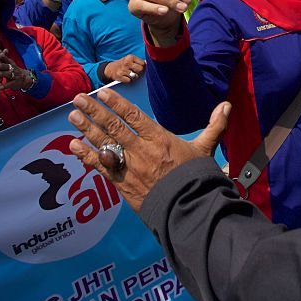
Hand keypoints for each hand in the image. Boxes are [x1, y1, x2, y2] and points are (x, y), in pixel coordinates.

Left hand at [0, 51, 34, 90]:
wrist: (25, 79)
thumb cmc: (13, 70)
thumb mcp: (9, 64)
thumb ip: (2, 58)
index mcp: (11, 64)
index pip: (7, 59)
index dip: (4, 57)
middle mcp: (13, 69)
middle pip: (7, 66)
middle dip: (2, 65)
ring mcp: (15, 76)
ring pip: (9, 74)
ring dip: (3, 74)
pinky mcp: (15, 83)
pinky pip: (10, 84)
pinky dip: (5, 86)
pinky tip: (0, 87)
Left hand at [67, 89, 229, 212]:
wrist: (187, 208)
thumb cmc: (196, 177)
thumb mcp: (205, 149)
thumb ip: (214, 126)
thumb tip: (227, 105)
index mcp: (159, 138)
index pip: (134, 116)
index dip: (117, 103)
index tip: (103, 92)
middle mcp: (141, 150)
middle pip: (113, 126)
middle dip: (94, 111)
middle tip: (78, 98)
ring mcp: (129, 166)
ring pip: (103, 143)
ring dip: (86, 128)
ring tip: (72, 115)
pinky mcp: (122, 183)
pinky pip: (100, 167)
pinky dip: (85, 156)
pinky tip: (73, 145)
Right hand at [103, 55, 146, 82]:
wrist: (110, 69)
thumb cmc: (124, 65)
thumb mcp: (130, 60)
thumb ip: (138, 62)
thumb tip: (150, 66)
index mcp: (130, 57)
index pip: (143, 63)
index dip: (144, 67)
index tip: (142, 69)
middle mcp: (127, 63)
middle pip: (140, 70)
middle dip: (140, 73)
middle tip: (136, 73)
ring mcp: (123, 69)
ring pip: (135, 76)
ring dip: (134, 77)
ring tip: (131, 75)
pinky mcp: (119, 76)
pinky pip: (129, 81)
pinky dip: (129, 80)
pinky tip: (126, 78)